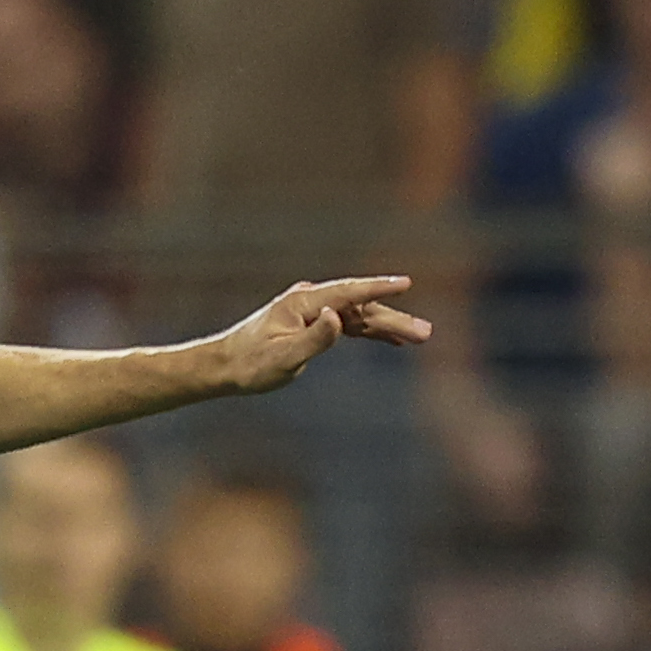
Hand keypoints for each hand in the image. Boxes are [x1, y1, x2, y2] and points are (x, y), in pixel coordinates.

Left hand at [215, 277, 430, 396]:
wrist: (225, 367)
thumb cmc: (250, 365)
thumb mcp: (282, 358)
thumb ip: (314, 339)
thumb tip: (338, 317)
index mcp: (304, 302)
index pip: (349, 293)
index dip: (378, 288)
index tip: (405, 283)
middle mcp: (311, 301)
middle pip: (360, 307)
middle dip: (393, 318)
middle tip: (425, 333)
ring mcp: (313, 311)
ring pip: (358, 316)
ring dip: (387, 325)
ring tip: (419, 336)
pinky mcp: (314, 324)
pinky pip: (349, 325)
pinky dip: (370, 331)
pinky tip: (391, 339)